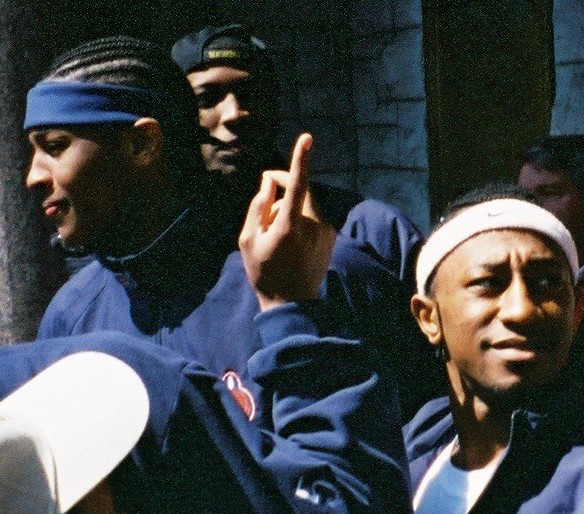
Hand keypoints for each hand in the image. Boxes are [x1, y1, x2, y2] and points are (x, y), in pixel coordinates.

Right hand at [239, 133, 335, 310]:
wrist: (292, 302)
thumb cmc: (264, 271)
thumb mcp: (248, 239)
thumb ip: (258, 205)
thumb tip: (270, 179)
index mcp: (291, 226)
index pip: (298, 185)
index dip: (300, 160)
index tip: (307, 138)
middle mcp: (314, 225)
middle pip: (302, 189)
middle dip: (284, 185)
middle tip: (266, 195)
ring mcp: (326, 231)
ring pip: (307, 202)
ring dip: (292, 204)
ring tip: (276, 229)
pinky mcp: (332, 235)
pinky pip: (314, 215)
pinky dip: (301, 216)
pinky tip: (290, 239)